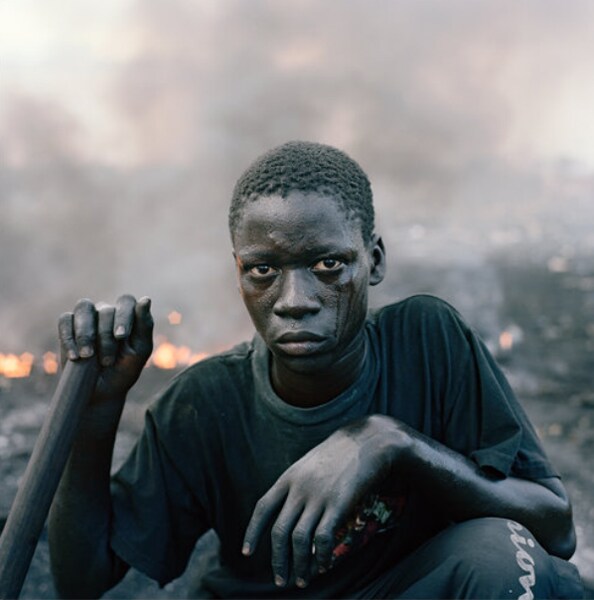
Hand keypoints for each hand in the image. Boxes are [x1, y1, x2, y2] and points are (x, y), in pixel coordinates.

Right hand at [58, 295, 153, 402]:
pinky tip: (75, 356)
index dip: (123, 317)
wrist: (102, 391)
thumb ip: (145, 325)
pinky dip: (69, 337)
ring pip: (83, 307)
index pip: (126, 301)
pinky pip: (65, 319)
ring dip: (86, 333)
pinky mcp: (68, 326)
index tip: (121, 337)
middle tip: (107, 360)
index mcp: (128, 314)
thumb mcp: (140, 350)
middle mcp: (107, 311)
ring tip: (88, 356)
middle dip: (106, 336)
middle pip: (105, 309)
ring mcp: (87, 317)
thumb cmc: (125, 369)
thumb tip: (146, 299)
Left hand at [242, 415, 406, 588]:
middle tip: (280, 580)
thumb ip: (297, 485)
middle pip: (279, 531)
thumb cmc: (340, 453)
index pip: (262, 507)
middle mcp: (299, 488)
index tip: (246, 553)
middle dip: (278, 561)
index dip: (252, 532)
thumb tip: (290, 514)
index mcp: (289, 477)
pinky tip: (324, 566)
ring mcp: (319, 496)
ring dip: (299, 566)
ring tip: (301, 581)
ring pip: (299, 540)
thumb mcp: (310, 463)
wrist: (368, 440)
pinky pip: (324, 539)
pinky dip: (321, 557)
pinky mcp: (339, 504)